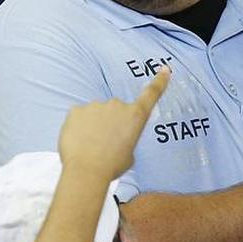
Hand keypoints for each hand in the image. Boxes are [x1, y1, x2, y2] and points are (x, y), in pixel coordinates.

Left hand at [57, 68, 169, 182]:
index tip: (165, 69)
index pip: (152, 93)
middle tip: (104, 143)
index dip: (160, 80)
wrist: (87, 172)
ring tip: (90, 145)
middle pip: (115, 109)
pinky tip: (78, 140)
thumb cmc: (111, 166)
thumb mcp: (129, 152)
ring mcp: (96, 106)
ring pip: (96, 113)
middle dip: (110, 122)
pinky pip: (79, 115)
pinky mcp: (77, 110)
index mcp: (136, 116)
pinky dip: (78, 126)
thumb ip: (126, 137)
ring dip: (94, 124)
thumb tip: (115, 135)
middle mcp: (118, 105)